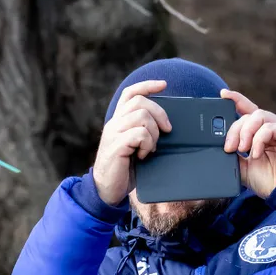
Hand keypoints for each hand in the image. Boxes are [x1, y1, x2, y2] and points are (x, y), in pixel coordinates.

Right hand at [93, 80, 171, 205]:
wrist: (107, 190)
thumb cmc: (125, 168)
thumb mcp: (135, 146)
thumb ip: (144, 131)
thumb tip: (168, 125)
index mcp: (119, 120)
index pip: (130, 93)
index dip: (147, 85)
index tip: (164, 84)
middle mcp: (114, 123)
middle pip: (140, 101)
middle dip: (159, 113)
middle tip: (167, 130)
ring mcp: (114, 133)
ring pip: (142, 116)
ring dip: (154, 132)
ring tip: (151, 148)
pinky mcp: (116, 145)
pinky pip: (139, 134)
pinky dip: (148, 144)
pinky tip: (144, 155)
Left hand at [221, 89, 275, 198]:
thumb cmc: (268, 181)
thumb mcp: (242, 167)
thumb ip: (232, 154)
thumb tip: (218, 146)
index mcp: (258, 133)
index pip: (246, 111)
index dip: (236, 100)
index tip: (223, 94)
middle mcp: (270, 128)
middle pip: (248, 115)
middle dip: (235, 129)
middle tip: (229, 147)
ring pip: (258, 116)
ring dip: (246, 132)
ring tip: (242, 149)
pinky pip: (270, 127)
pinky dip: (259, 139)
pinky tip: (256, 154)